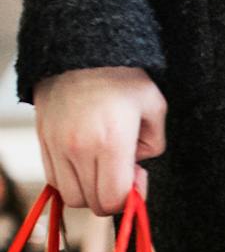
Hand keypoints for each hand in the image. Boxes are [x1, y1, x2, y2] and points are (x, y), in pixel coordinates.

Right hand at [33, 67, 166, 214]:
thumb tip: (137, 165)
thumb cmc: (123, 77)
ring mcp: (55, 144)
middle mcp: (78, 148)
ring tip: (102, 166)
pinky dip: (71, 178)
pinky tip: (86, 160)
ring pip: (70, 194)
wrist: (80, 48)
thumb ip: (155, 145)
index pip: (112, 200)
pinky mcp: (42, 138)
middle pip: (91, 203)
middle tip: (123, 171)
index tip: (137, 178)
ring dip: (89, 189)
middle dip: (111, 196)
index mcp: (109, 143)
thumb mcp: (154, 108)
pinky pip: (53, 177)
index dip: (129, 200)